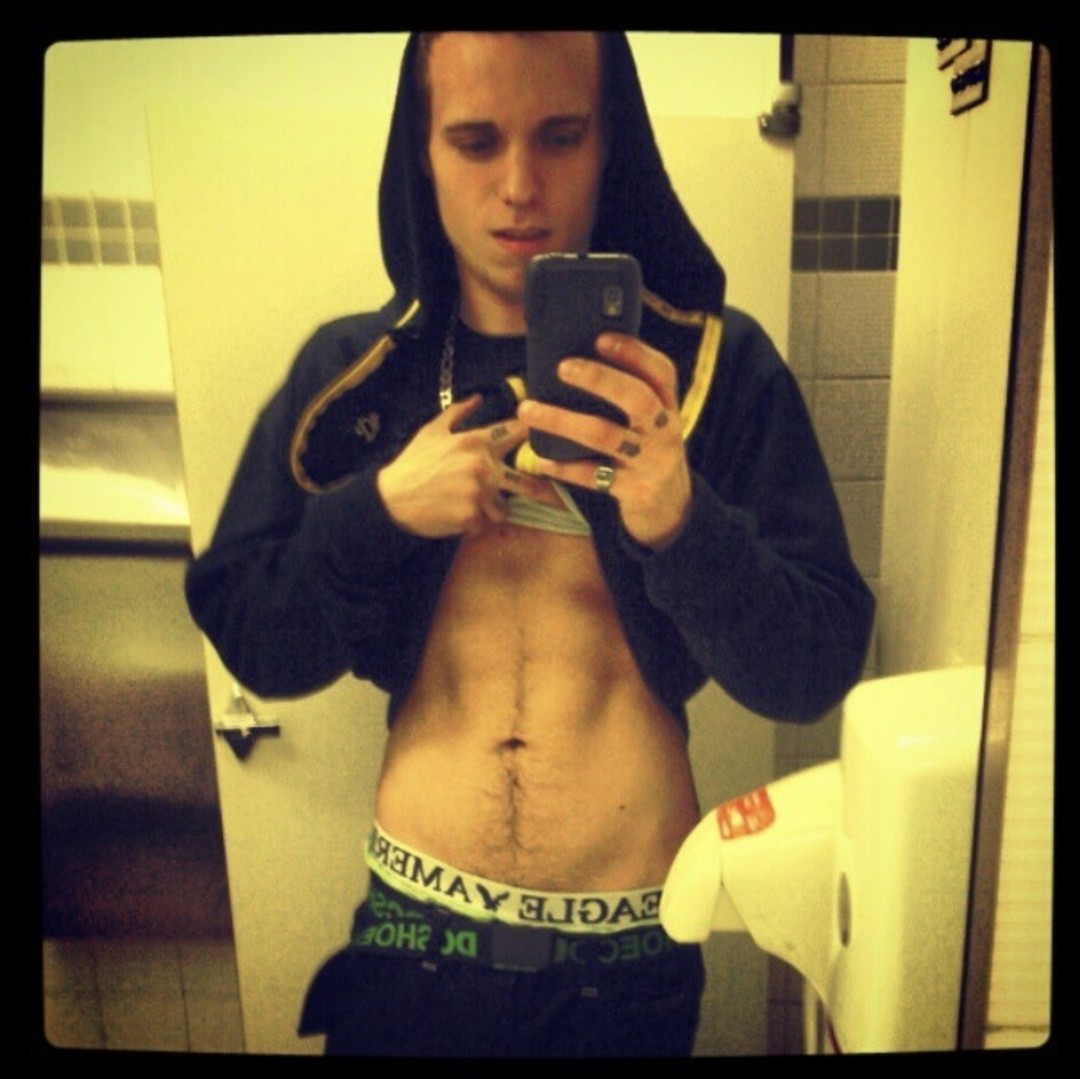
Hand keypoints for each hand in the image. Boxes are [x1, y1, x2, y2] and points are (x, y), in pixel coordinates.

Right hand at [377, 395, 550, 538]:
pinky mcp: (472, 517)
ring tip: (472, 507)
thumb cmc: (412, 463)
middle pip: (527, 482)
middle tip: (551, 497)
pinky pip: (484, 525)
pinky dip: (474, 525)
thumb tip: (478, 398)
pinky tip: (456, 517)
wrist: (391, 498)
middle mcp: (483, 466)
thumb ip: (458, 413)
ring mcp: (479, 493)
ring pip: (503, 509)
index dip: (533, 435)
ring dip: (492, 511)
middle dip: (542, 491)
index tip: (544, 439)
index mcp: (476, 442)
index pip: (517, 433)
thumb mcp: (432, 431)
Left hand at [519, 334, 691, 549]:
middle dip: (599, 379)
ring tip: (528, 410)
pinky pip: (595, 477)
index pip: (661, 372)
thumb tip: (573, 365)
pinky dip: (566, 468)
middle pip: (637, 398)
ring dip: (563, 421)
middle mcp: (664, 432)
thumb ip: (628, 399)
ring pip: (605, 436)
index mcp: (669, 408)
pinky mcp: (635, 491)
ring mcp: (651, 462)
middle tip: (563, 367)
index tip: (601, 337)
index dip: (634, 352)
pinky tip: (543, 460)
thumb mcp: (651, 425)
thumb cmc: (648, 454)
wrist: (672, 511)